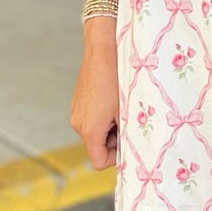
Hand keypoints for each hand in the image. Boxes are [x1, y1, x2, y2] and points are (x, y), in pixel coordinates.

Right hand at [70, 24, 120, 169]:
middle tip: (128, 118)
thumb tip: (135, 148)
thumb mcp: (127, 110)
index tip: (129, 139)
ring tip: (122, 105)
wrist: (104, 48)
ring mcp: (76, 111)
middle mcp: (78, 123)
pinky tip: (114, 97)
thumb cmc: (118, 78)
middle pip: (98, 146)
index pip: (99, 162)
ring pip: (97, 131)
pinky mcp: (78, 101)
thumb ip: (128, 134)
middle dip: (115, 138)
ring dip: (111, 125)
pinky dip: (104, 114)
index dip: (116, 157)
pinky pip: (92, 118)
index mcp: (89, 130)